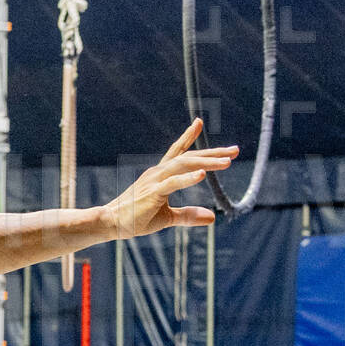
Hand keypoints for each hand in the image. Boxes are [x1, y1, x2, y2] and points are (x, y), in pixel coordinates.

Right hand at [100, 121, 237, 239]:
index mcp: (159, 175)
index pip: (177, 151)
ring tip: (226, 161)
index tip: (199, 122)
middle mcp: (158, 172)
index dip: (189, 136)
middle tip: (234, 150)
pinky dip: (188, 178)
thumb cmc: (135, 218)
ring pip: (184, 165)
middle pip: (188, 157)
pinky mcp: (152, 193)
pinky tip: (203, 174)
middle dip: (212, 153)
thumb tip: (212, 217)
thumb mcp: (167, 217)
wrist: (110, 223)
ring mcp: (155, 181)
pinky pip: (172, 183)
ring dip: (206, 162)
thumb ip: (189, 215)